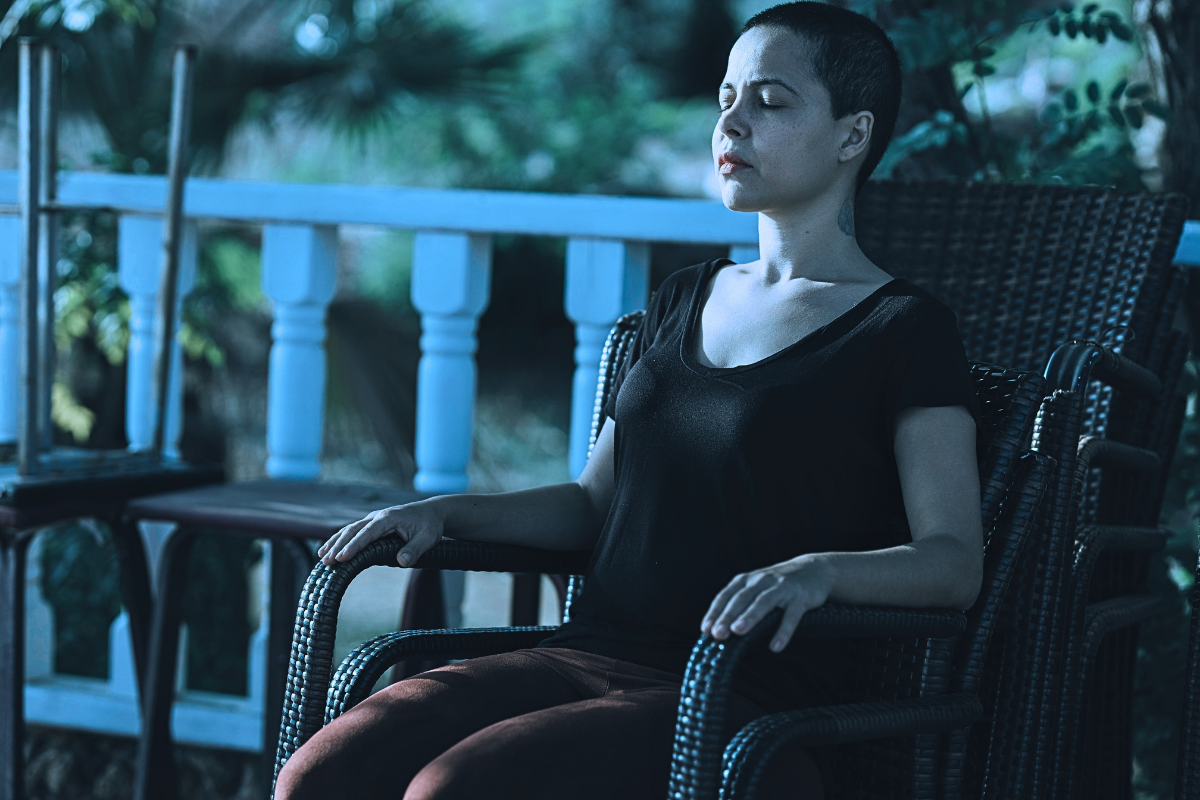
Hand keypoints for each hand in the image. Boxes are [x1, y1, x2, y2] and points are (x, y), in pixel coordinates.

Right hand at [318, 501, 442, 567]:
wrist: (432, 513)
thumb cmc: (429, 526)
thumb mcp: (428, 538)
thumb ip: (415, 550)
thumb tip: (402, 561)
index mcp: (389, 518)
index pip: (368, 533)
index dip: (354, 546)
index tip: (342, 558)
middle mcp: (377, 516)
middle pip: (353, 530)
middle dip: (338, 546)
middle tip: (326, 562)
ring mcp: (373, 519)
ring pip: (349, 530)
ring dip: (335, 542)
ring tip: (321, 557)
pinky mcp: (372, 524)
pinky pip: (353, 531)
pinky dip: (340, 540)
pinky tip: (328, 550)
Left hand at [700, 555, 834, 652]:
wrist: (814, 570)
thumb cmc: (779, 584)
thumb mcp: (757, 588)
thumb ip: (741, 604)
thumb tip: (720, 630)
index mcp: (747, 580)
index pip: (726, 595)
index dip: (715, 612)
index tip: (706, 629)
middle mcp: (762, 580)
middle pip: (741, 598)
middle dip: (728, 616)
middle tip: (718, 633)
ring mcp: (782, 587)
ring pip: (763, 602)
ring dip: (750, 617)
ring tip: (738, 632)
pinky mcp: (801, 597)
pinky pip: (791, 615)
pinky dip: (783, 631)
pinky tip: (776, 646)